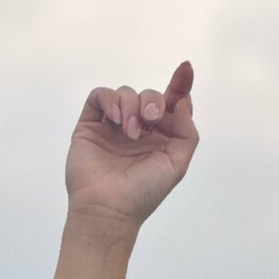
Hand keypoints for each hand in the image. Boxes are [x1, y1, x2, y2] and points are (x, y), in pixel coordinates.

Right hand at [63, 61, 198, 229]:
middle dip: (153, 101)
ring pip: (125, 93)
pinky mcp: (90, 126)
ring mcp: (112, 127)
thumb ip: (187, 133)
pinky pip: (99, 96)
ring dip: (131, 106)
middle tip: (151, 118)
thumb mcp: (177, 165)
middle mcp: (137, 130)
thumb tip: (183, 102)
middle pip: (149, 96)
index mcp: (159, 138)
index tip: (186, 69)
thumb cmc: (143, 193)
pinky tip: (116, 118)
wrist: (108, 209)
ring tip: (129, 132)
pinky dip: (109, 100)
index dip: (179, 84)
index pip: (171, 104)